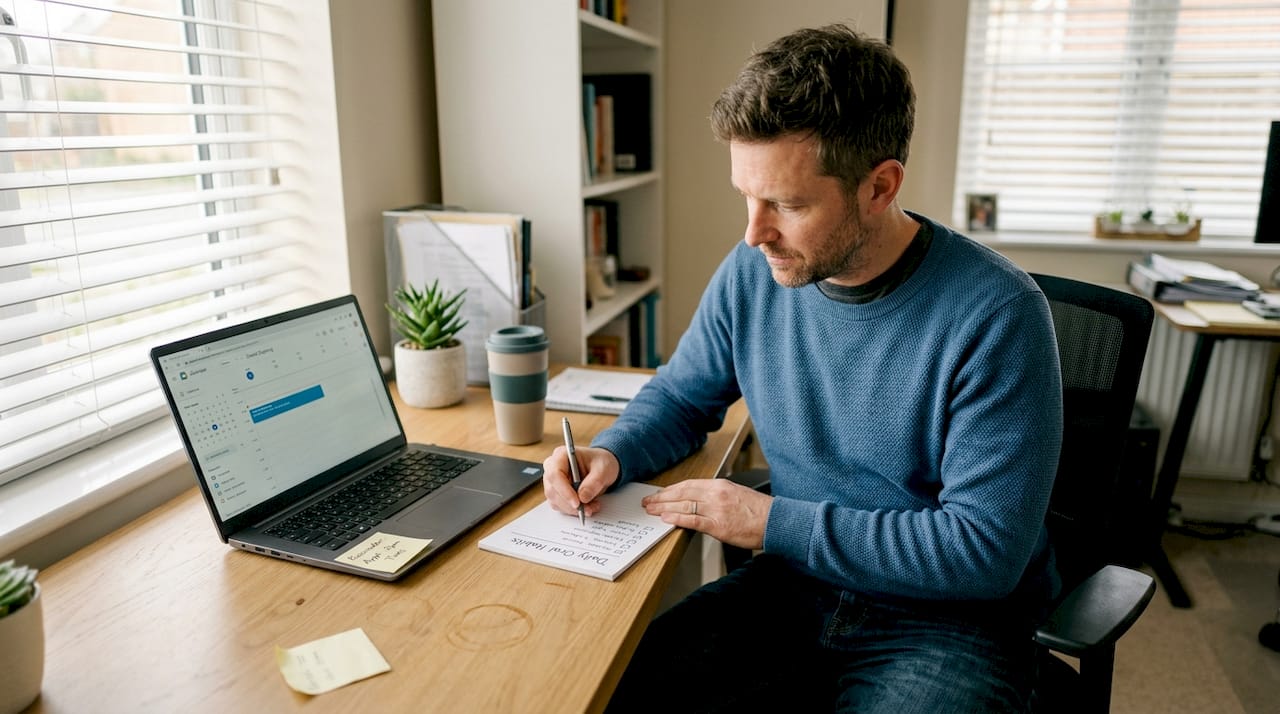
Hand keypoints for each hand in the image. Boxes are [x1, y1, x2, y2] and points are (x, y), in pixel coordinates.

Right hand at [542, 445, 619, 518]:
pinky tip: (587, 506)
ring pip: (555, 501)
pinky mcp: (556, 493)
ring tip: (591, 506)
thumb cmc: (601, 462)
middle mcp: (553, 467)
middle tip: (588, 509)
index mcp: (561, 455)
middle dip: (570, 503)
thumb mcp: (604, 469)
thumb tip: (583, 497)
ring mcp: (553, 481)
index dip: (564, 490)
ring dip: (573, 509)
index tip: (577, 502)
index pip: (555, 474)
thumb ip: (594, 482)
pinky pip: (560, 506)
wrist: (602, 468)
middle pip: (553, 490)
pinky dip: (573, 510)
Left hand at [641, 479, 771, 549]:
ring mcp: (716, 509)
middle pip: (682, 492)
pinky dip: (678, 518)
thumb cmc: (759, 512)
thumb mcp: (736, 495)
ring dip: (665, 507)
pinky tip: (667, 518)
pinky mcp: (718, 525)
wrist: (775, 522)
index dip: (671, 489)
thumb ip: (717, 496)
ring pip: (684, 505)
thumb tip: (700, 501)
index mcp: (720, 485)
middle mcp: (716, 494)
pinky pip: (693, 520)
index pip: (689, 484)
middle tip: (648, 501)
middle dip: (663, 497)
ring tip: (651, 510)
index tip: (660, 493)